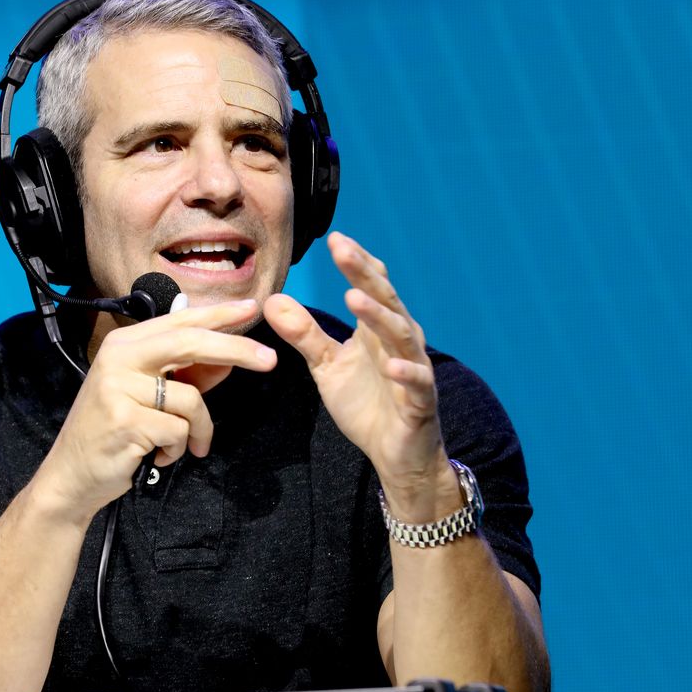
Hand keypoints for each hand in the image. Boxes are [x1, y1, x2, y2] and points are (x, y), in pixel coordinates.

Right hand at [34, 299, 277, 522]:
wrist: (72, 476)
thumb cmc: (115, 433)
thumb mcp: (150, 398)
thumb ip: (189, 376)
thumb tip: (229, 362)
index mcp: (125, 344)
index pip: (180, 321)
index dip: (218, 313)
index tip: (252, 307)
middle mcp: (118, 358)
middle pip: (190, 343)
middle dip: (236, 350)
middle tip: (270, 360)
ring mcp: (119, 388)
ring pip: (191, 399)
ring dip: (198, 430)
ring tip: (182, 447)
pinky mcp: (125, 420)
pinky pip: (178, 431)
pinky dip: (178, 449)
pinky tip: (156, 456)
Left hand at [263, 232, 458, 520]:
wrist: (396, 453)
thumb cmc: (367, 404)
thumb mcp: (327, 366)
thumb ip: (304, 334)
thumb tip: (271, 300)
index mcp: (377, 329)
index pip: (371, 285)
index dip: (355, 262)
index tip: (334, 238)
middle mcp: (399, 341)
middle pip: (384, 300)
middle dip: (364, 274)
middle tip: (341, 249)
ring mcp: (413, 368)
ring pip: (400, 336)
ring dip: (379, 316)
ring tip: (354, 297)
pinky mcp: (420, 401)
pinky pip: (416, 383)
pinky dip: (405, 373)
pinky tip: (391, 366)